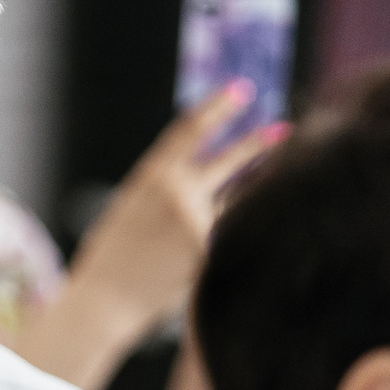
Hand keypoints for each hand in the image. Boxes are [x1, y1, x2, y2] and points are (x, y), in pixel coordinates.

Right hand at [7, 82, 286, 389]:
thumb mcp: (132, 207)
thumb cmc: (113, 256)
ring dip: (257, 186)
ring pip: (234, 200)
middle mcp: (178, 192)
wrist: (105, 300)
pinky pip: (227, 237)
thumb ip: (167, 190)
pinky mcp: (209, 251)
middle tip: (284, 127)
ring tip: (276, 179)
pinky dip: (231, 238)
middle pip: (229, 160)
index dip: (218, 107)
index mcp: (152, 174)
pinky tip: (209, 250)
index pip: (190, 130)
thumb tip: (206, 182)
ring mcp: (196, 221)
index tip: (241, 89)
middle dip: (258, 144)